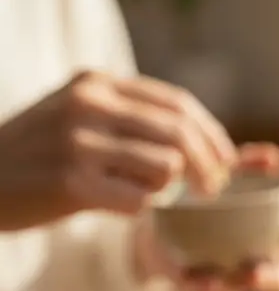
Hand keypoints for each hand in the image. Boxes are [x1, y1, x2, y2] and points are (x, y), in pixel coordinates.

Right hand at [0, 69, 237, 230]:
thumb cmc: (40, 154)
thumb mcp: (81, 116)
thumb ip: (134, 120)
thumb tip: (209, 142)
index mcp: (97, 82)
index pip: (178, 104)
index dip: (212, 135)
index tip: (226, 161)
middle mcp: (89, 104)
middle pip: (180, 134)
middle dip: (209, 166)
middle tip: (213, 190)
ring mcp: (78, 142)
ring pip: (166, 168)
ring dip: (169, 189)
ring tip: (149, 194)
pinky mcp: (70, 182)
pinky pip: (138, 200)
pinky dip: (141, 208)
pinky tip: (122, 207)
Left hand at [136, 142, 278, 290]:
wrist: (167, 213)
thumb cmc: (215, 192)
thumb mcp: (232, 174)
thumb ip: (252, 164)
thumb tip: (273, 157)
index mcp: (277, 228)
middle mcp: (259, 257)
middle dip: (272, 277)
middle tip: (258, 271)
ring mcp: (229, 275)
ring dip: (233, 288)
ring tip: (223, 282)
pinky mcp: (196, 281)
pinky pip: (200, 289)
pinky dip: (201, 285)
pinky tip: (196, 277)